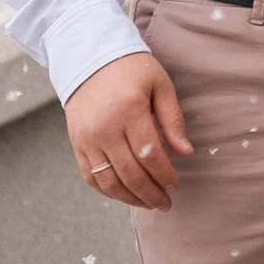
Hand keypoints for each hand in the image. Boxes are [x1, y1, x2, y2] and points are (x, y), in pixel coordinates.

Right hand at [65, 50, 192, 210]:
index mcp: (128, 111)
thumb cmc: (132, 70)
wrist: (90, 59)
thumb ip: (173, 120)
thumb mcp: (160, 85)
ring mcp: (87, 139)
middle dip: (151, 193)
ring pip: (109, 181)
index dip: (165, 175)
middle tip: (166, 204)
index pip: (150, 154)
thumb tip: (186, 153)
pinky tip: (126, 195)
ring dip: (131, 198)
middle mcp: (104, 128)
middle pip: (130, 173)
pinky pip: (91, 177)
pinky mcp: (77, 144)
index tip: (176, 185)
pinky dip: (108, 191)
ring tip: (149, 204)